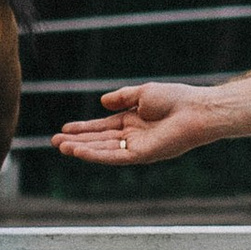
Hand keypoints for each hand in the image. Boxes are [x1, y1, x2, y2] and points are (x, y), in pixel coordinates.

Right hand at [51, 81, 225, 166]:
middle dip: (77, 140)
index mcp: (133, 121)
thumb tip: (101, 102)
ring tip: (61, 147)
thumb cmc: (175, 99)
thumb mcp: (143, 93)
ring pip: (103, 150)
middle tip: (54, 141)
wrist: (195, 110)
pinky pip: (114, 156)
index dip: (83, 128)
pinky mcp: (141, 155)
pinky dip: (96, 155)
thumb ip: (122, 97)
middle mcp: (133, 136)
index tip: (64, 129)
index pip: (103, 127)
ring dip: (82, 149)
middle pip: (99, 140)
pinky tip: (79, 151)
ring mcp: (136, 147)